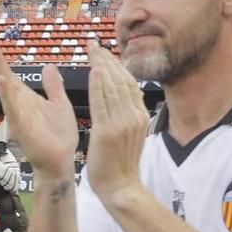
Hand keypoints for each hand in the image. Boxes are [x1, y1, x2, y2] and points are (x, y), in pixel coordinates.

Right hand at [0, 45, 78, 177]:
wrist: (61, 161)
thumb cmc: (59, 136)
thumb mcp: (59, 103)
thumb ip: (52, 86)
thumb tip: (48, 66)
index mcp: (26, 99)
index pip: (10, 75)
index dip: (1, 59)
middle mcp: (19, 106)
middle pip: (3, 79)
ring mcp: (18, 116)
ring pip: (6, 91)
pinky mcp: (22, 128)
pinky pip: (13, 109)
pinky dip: (7, 96)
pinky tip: (3, 82)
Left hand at [79, 40, 147, 204]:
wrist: (120, 187)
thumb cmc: (120, 164)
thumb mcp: (130, 135)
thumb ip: (130, 115)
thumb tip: (132, 98)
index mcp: (139, 116)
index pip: (129, 83)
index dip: (116, 65)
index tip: (104, 52)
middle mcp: (133, 116)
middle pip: (121, 80)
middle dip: (106, 60)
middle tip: (94, 44)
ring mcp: (122, 123)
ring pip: (112, 87)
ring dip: (100, 66)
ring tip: (91, 50)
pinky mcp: (108, 131)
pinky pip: (102, 102)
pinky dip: (97, 85)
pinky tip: (92, 71)